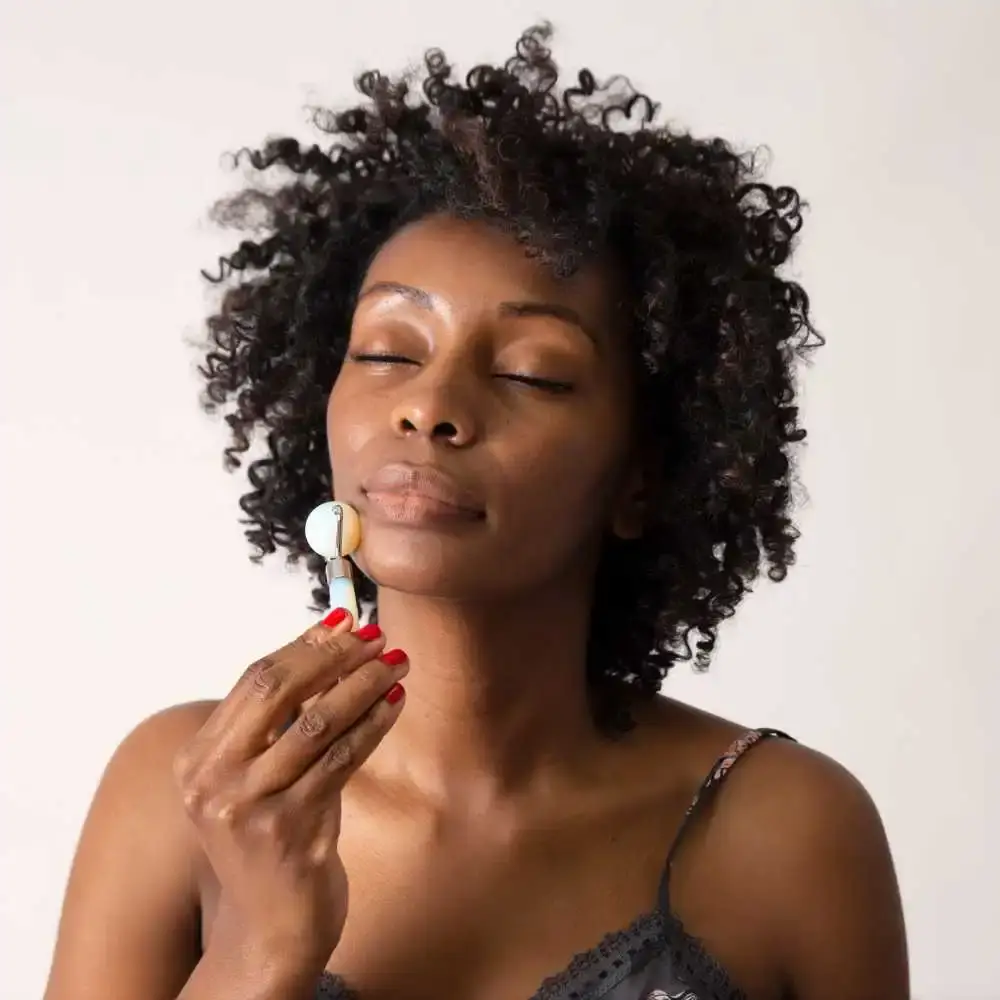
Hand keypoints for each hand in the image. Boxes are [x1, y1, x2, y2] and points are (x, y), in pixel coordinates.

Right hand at [172, 611, 406, 972]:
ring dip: (362, 684)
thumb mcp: (259, 779)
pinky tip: (396, 703)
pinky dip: (373, 724)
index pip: (254, 680)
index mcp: (198, 760)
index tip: (345, 621)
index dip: (304, 645)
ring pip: (316, 722)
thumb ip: (278, 725)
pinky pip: (341, 760)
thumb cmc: (274, 839)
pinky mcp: (288, 831)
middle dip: (332, 655)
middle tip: (377, 637)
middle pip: (276, 690)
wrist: (270, 928)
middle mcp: (212, 781)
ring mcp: (247, 808)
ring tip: (397, 663)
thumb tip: (332, 647)